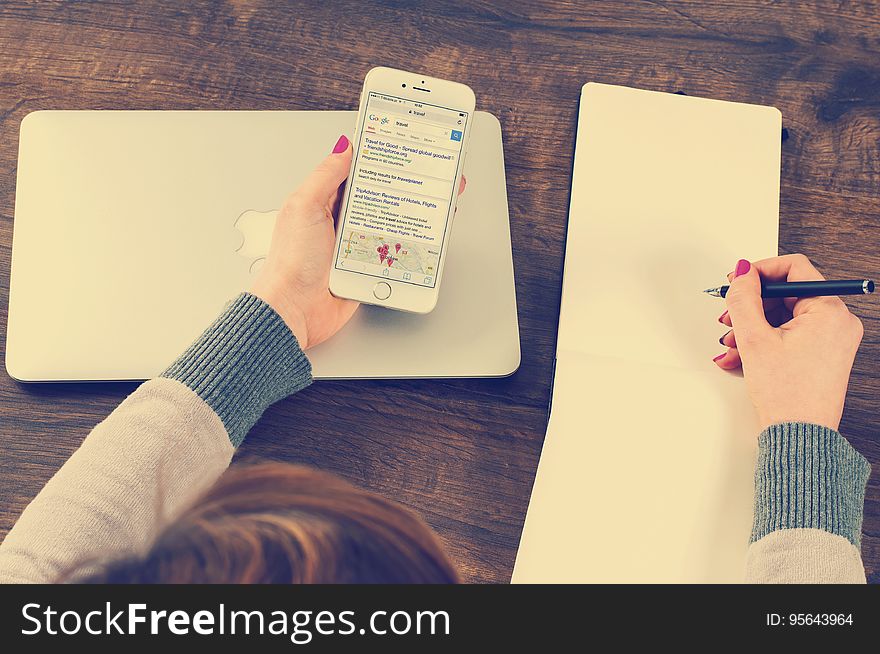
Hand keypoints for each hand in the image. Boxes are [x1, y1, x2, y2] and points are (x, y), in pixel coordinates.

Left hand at [250, 134, 466, 349]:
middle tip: (426, 176)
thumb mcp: (304, 206)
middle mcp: (341, 221)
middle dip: (402, 188)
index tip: (401, 148)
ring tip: (428, 205)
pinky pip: (392, 253)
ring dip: (407, 219)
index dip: (377, 159)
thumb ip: (324, 175)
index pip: (355, 171)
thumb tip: (344, 147)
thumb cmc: (291, 262)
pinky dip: (405, 247)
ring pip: (390, 224)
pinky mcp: (366, 266)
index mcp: (324, 201)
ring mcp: (355, 244)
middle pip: (379, 197)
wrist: (295, 309)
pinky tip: (417, 240)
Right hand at [713, 254, 863, 431]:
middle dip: (752, 307)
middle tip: (729, 318)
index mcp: (830, 312)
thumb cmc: (787, 396)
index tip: (739, 280)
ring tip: (732, 345)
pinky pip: (790, 334)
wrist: (798, 435)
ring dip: (753, 326)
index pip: (795, 268)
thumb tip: (743, 271)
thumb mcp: (755, 339)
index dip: (760, 271)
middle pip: (786, 295)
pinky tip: (741, 356)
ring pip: (784, 316)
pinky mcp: (823, 354)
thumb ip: (745, 298)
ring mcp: (832, 339)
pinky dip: (765, 341)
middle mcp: (838, 322)